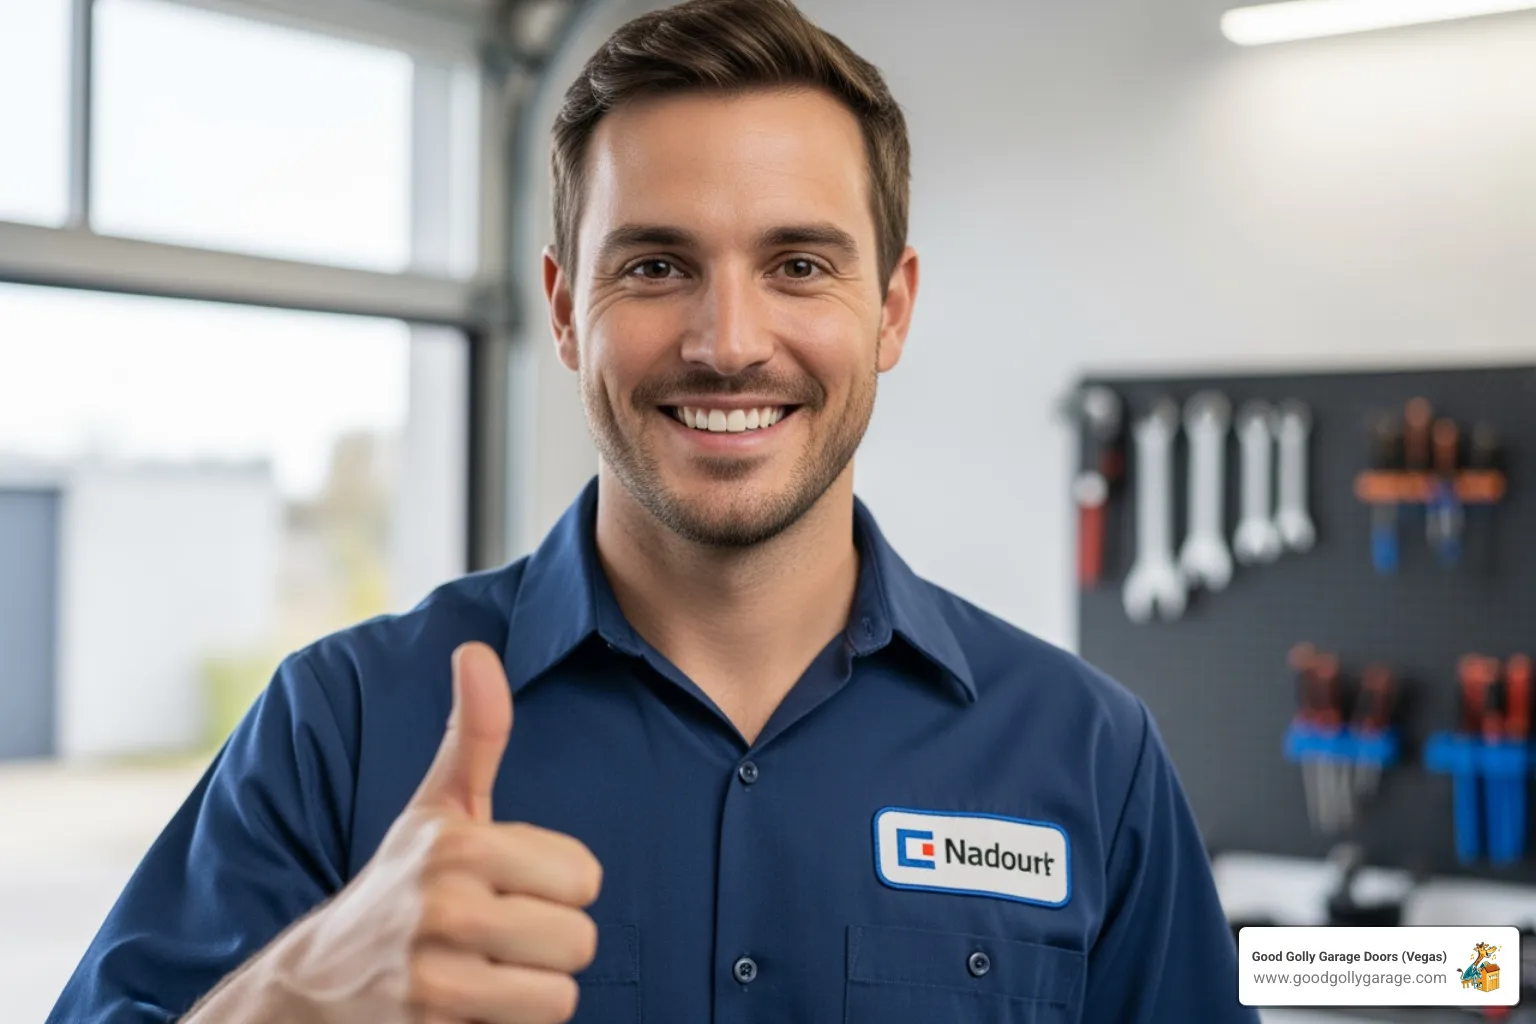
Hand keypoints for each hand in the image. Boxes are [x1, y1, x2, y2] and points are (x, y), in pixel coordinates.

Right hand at [183, 642, 603, 1023]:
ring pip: (560, 995)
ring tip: (487, 973)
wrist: (312, 987)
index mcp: (458, 843)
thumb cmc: (398, 887)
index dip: (559, 886)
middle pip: (580, 940)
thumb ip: (474, 735)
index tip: (510, 886)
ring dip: (533, 992)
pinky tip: (470, 1008)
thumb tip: (477, 650)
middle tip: (498, 937)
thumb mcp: (436, 809)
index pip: (585, 876)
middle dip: (549, 945)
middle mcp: (444, 906)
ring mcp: (434, 978)